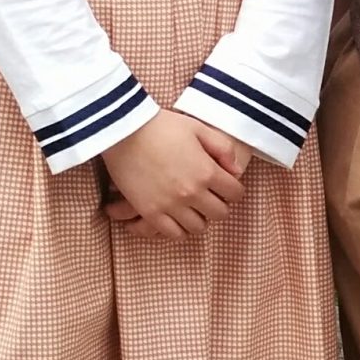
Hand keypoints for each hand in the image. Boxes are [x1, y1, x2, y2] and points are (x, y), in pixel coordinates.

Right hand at [101, 113, 245, 239]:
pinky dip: (179, 229)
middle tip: (210, 196)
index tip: (225, 185)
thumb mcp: (198, 128)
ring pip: (198, 227)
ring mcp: (171, 205)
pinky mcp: (150, 212)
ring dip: (200, 218)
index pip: (235, 193)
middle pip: (219, 214)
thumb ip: (223, 148)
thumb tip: (236, 171)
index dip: (233, 189)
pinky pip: (173, 233)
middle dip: (219, 205)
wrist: (123, 131)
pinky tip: (177, 217)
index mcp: (206, 171)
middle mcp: (192, 192)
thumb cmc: (162, 126)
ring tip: (193, 207)